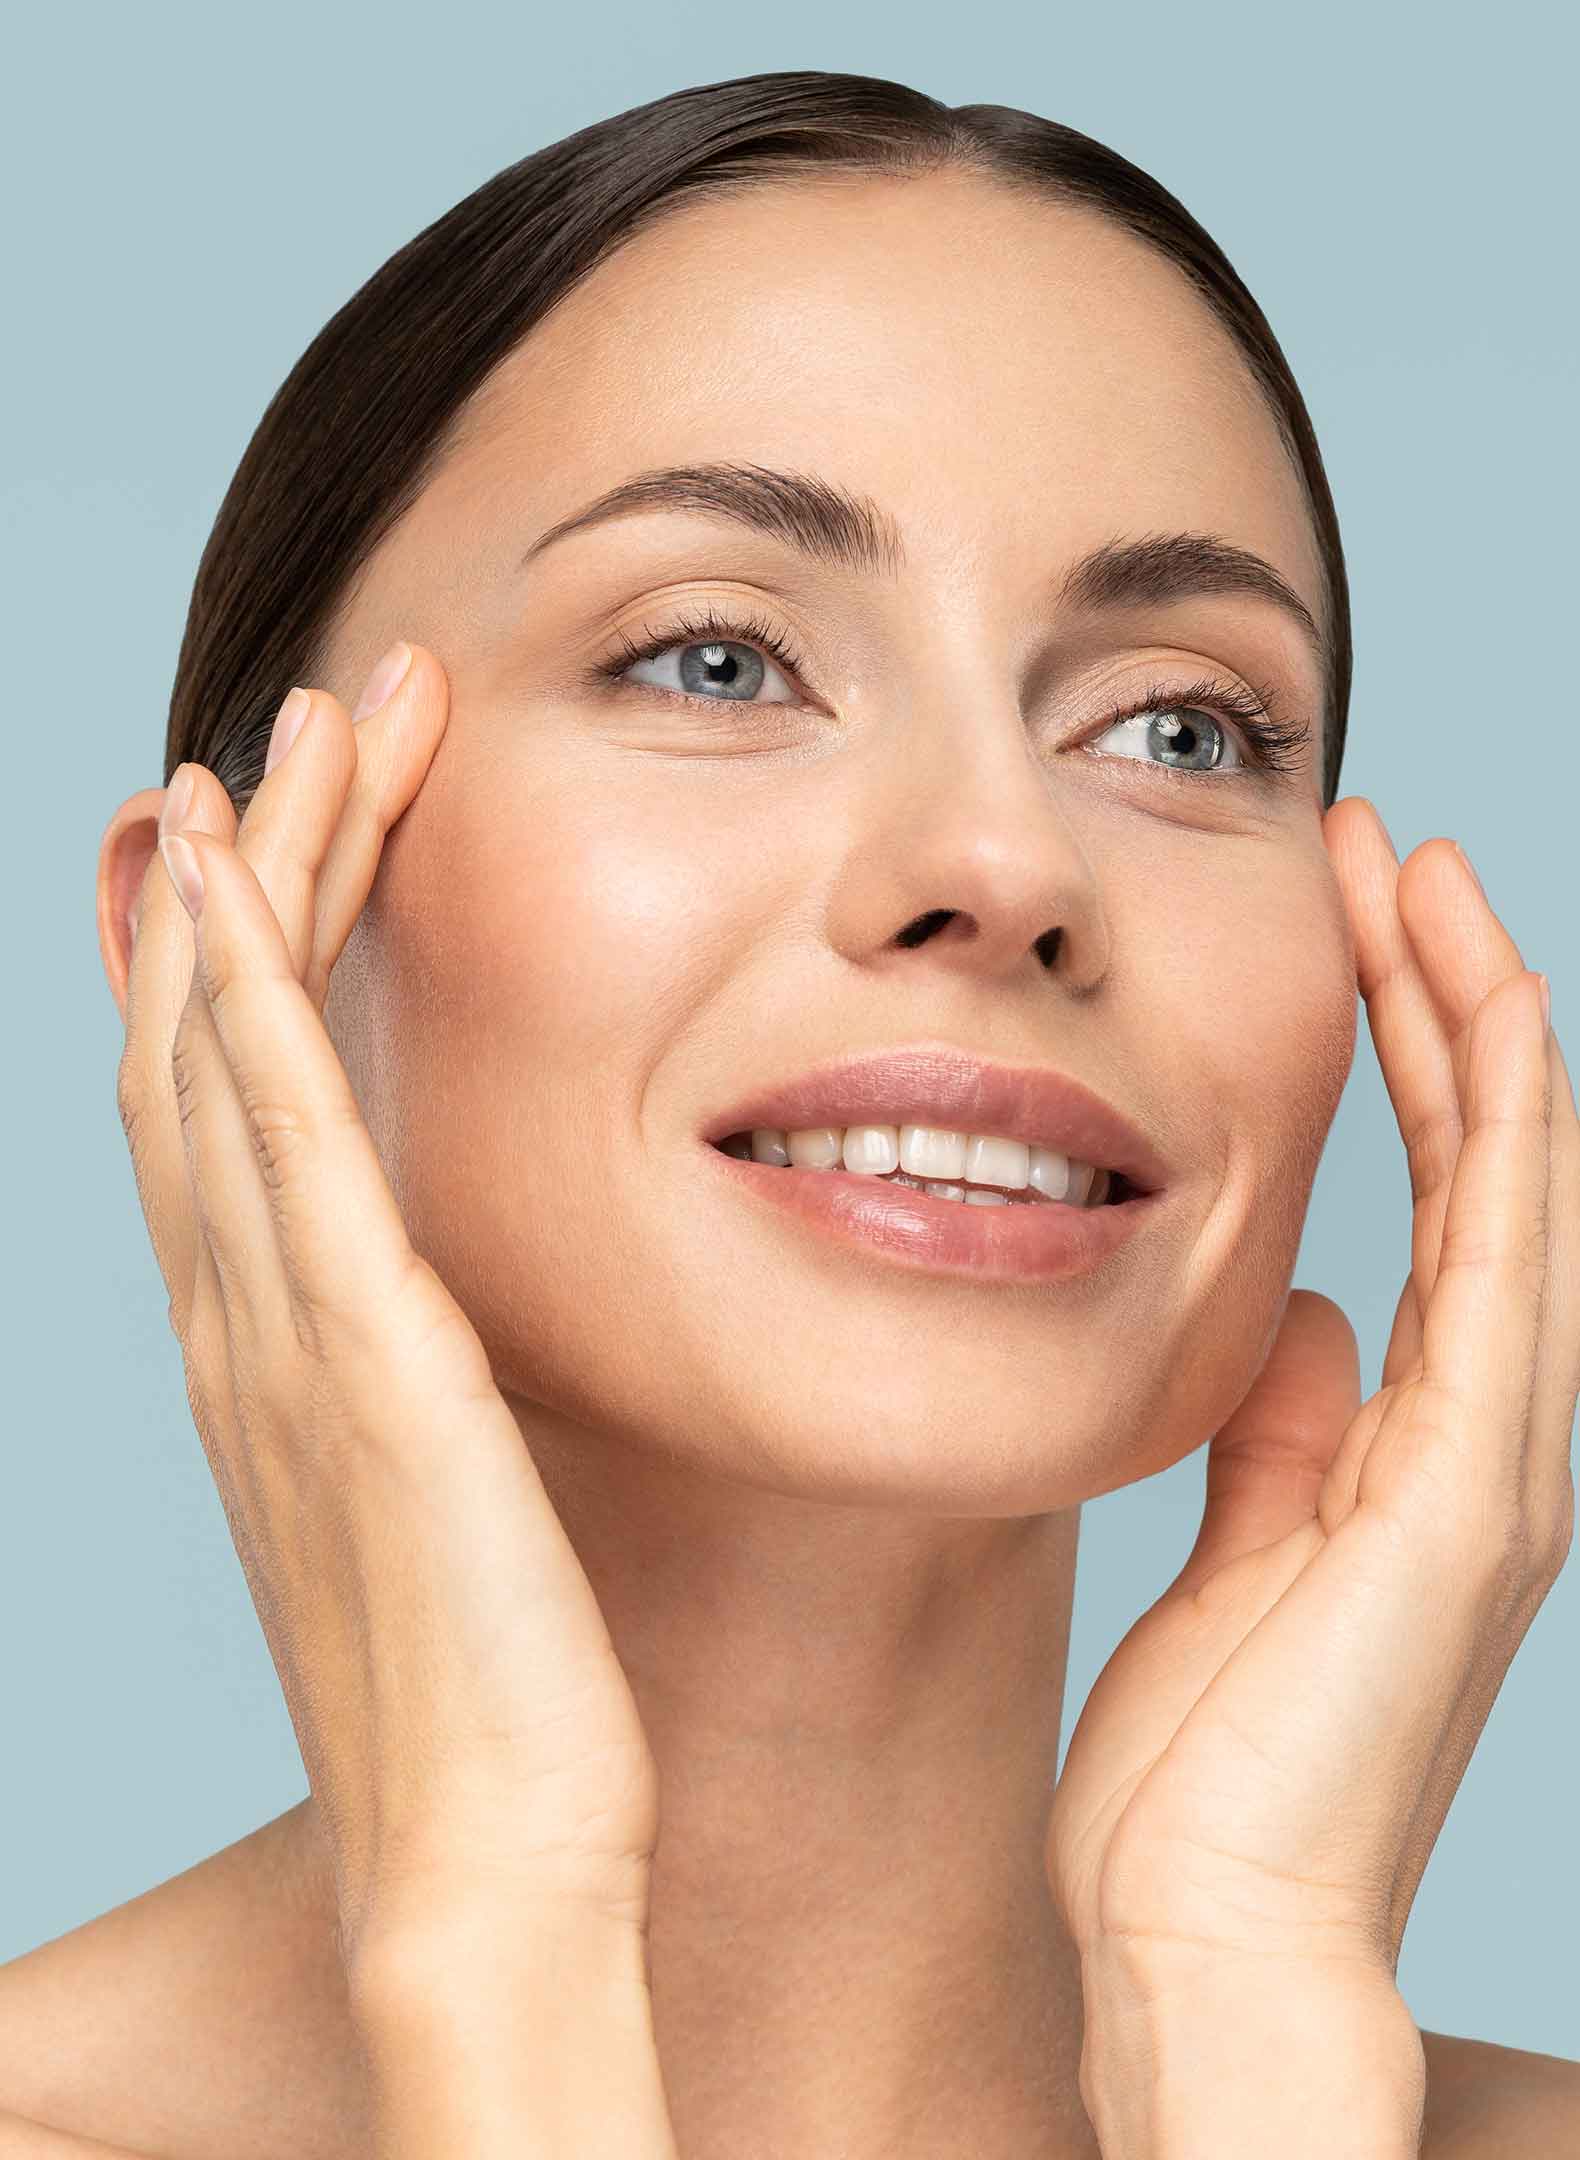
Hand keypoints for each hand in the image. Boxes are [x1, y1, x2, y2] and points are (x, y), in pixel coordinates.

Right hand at [115, 645, 659, 1969]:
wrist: (495, 1861)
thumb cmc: (499, 1691)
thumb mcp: (450, 1496)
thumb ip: (435, 1387)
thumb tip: (462, 1309)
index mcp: (274, 1355)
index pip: (231, 1107)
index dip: (238, 954)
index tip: (285, 823)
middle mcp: (247, 1327)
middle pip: (210, 1046)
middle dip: (252, 873)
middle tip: (303, 722)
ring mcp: (282, 1340)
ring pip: (227, 1059)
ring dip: (249, 887)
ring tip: (280, 740)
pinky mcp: (361, 1365)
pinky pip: (280, 1144)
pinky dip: (237, 1002)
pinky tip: (236, 880)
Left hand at [1045, 797, 1577, 1992]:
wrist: (1208, 1935)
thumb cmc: (1207, 1775)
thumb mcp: (1234, 1552)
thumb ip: (1281, 1432)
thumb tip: (1295, 1316)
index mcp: (1418, 1442)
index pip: (1432, 1201)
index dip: (1405, 1059)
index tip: (1351, 932)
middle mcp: (1480, 1432)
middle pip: (1484, 1162)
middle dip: (1442, 997)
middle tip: (1388, 856)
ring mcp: (1492, 1458)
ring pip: (1512, 1181)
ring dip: (1476, 1018)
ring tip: (1423, 877)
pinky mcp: (1469, 1490)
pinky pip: (1497, 1259)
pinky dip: (1497, 1126)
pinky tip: (1477, 1010)